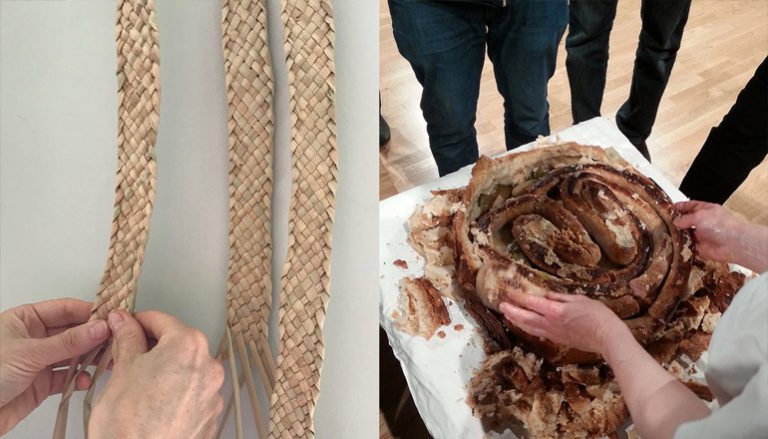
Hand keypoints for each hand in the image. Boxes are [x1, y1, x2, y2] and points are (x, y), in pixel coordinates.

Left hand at [0, 299, 109, 434]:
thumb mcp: (29, 353)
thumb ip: (68, 342)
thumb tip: (99, 328)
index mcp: (26, 319)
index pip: (66, 309)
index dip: (90, 313)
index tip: (112, 318)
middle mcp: (34, 338)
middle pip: (73, 332)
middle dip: (95, 337)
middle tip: (115, 340)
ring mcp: (39, 361)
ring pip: (73, 355)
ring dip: (91, 359)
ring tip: (108, 361)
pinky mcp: (42, 384)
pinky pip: (67, 378)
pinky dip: (79, 379)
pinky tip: (86, 380)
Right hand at [89, 310, 223, 438]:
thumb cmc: (129, 422)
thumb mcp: (123, 369)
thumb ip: (127, 338)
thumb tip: (124, 322)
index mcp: (189, 346)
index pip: (162, 320)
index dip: (139, 321)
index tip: (125, 325)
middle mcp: (209, 367)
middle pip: (178, 345)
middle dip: (153, 347)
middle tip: (126, 355)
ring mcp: (212, 393)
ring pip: (186, 370)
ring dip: (165, 370)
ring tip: (138, 383)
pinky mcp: (210, 416)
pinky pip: (192, 394)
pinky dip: (175, 392)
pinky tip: (154, 402)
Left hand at [499, 291, 625, 355]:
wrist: (607, 338)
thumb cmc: (598, 315)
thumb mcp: (579, 300)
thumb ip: (561, 297)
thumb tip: (547, 295)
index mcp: (555, 311)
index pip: (531, 303)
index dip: (518, 298)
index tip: (508, 292)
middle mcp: (551, 324)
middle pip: (525, 318)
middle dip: (511, 311)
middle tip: (500, 305)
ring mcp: (554, 334)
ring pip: (529, 328)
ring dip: (516, 321)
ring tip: (507, 315)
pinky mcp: (558, 340)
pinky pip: (538, 333)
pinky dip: (527, 329)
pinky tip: (524, 326)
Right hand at [673, 200, 767, 271]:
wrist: (733, 244)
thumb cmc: (721, 226)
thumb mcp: (699, 216)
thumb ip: (685, 218)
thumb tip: (675, 221)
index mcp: (706, 210)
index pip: (691, 205)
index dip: (680, 206)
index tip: (670, 207)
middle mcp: (704, 221)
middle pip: (687, 219)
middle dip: (677, 220)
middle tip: (664, 221)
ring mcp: (702, 234)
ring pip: (686, 233)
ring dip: (678, 233)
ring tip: (665, 232)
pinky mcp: (700, 246)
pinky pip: (688, 245)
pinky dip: (681, 244)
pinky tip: (673, 243)